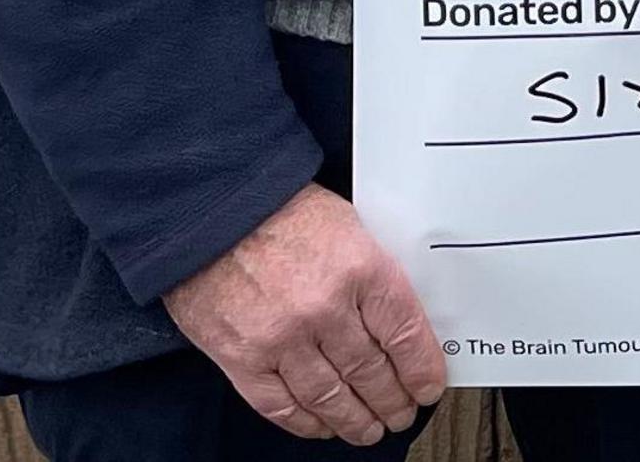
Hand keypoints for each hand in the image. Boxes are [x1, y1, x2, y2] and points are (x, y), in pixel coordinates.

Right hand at [160, 185, 445, 442]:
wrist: (211, 211)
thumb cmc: (280, 211)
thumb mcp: (349, 226)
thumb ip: (373, 274)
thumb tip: (397, 321)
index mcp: (361, 269)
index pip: (405, 335)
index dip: (421, 370)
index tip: (428, 387)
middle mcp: (324, 309)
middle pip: (371, 373)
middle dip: (392, 401)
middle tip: (400, 413)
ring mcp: (282, 339)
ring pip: (330, 397)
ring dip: (354, 421)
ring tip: (368, 429)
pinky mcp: (242, 358)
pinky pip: (280, 406)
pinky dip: (305, 423)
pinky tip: (321, 426)